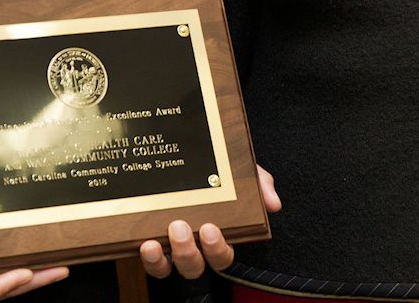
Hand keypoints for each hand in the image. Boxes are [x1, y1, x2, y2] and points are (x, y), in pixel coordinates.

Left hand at [138, 165, 281, 279]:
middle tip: (180, 228)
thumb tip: (273, 203)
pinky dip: (149, 258)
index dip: (217, 249)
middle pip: (195, 266)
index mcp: (218, 233)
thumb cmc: (219, 169)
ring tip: (162, 235)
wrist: (186, 149)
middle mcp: (194, 245)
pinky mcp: (149, 241)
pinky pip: (150, 262)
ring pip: (169, 268)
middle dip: (189, 253)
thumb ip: (260, 183)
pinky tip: (146, 243)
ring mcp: (169, 245)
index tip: (210, 229)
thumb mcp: (242, 171)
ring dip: (165, 259)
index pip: (222, 255)